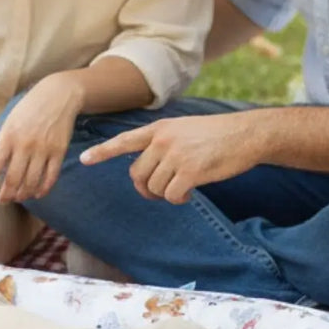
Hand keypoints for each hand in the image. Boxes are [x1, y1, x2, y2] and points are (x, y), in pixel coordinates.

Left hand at [0, 74, 84, 204]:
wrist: (58, 95)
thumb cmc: (28, 110)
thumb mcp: (8, 124)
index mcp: (8, 136)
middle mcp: (24, 144)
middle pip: (13, 178)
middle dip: (7, 194)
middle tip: (4, 200)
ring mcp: (43, 148)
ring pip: (32, 181)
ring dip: (24, 194)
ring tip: (20, 197)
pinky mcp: (59, 151)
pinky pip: (51, 176)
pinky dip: (44, 189)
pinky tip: (38, 193)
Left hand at [79, 113, 266, 203]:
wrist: (245, 134)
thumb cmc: (216, 135)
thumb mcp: (183, 130)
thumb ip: (163, 144)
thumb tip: (148, 171)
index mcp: (159, 129)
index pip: (124, 141)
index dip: (103, 152)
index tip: (83, 160)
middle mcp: (162, 140)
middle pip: (137, 175)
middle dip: (146, 189)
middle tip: (161, 192)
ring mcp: (175, 155)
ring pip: (154, 187)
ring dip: (166, 195)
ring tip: (183, 188)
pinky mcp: (190, 170)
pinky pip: (171, 195)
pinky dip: (178, 200)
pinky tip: (190, 194)